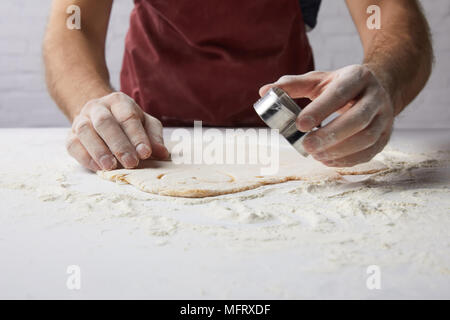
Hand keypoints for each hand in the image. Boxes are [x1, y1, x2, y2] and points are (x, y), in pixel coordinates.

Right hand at [67, 92, 168, 170]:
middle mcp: (97, 107)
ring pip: (85, 131)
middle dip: (119, 144)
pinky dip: (85, 157)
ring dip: (99, 150)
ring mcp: (81, 120)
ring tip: (111, 166)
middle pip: (105, 122)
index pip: (128, 117)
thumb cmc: (127, 123)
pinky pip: (73, 144)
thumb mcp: (145, 124)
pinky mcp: (70, 135)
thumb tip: (162, 153)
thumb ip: (154, 137)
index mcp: (119, 101)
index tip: (145, 153)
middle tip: (131, 163)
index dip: (137, 136)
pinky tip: (98, 167)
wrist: (98, 116)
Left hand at [259, 64, 394, 166]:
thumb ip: (292, 85)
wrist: (377, 89)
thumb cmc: (341, 87)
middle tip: (305, 146)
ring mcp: (385, 118)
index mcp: (358, 77)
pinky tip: (327, 160)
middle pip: (358, 118)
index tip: (299, 124)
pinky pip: (369, 152)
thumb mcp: (318, 80)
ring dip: (339, 150)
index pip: (340, 93)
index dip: (320, 110)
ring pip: (366, 138)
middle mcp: (375, 96)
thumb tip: (264, 91)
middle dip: (330, 135)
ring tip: (315, 154)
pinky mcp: (385, 137)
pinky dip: (347, 160)